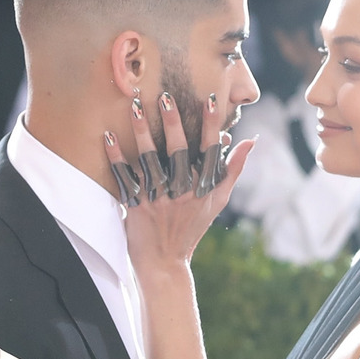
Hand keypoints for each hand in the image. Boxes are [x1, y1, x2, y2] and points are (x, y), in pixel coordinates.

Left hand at [104, 92, 255, 270]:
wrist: (165, 262)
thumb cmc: (193, 227)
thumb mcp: (219, 199)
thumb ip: (234, 169)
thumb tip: (251, 140)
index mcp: (203, 186)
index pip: (210, 150)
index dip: (211, 125)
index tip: (211, 99)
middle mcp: (183, 190)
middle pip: (178, 151)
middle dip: (173, 122)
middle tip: (166, 96)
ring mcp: (159, 198)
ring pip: (150, 159)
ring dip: (142, 132)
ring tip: (136, 106)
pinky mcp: (136, 205)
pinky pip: (125, 176)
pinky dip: (115, 156)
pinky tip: (108, 135)